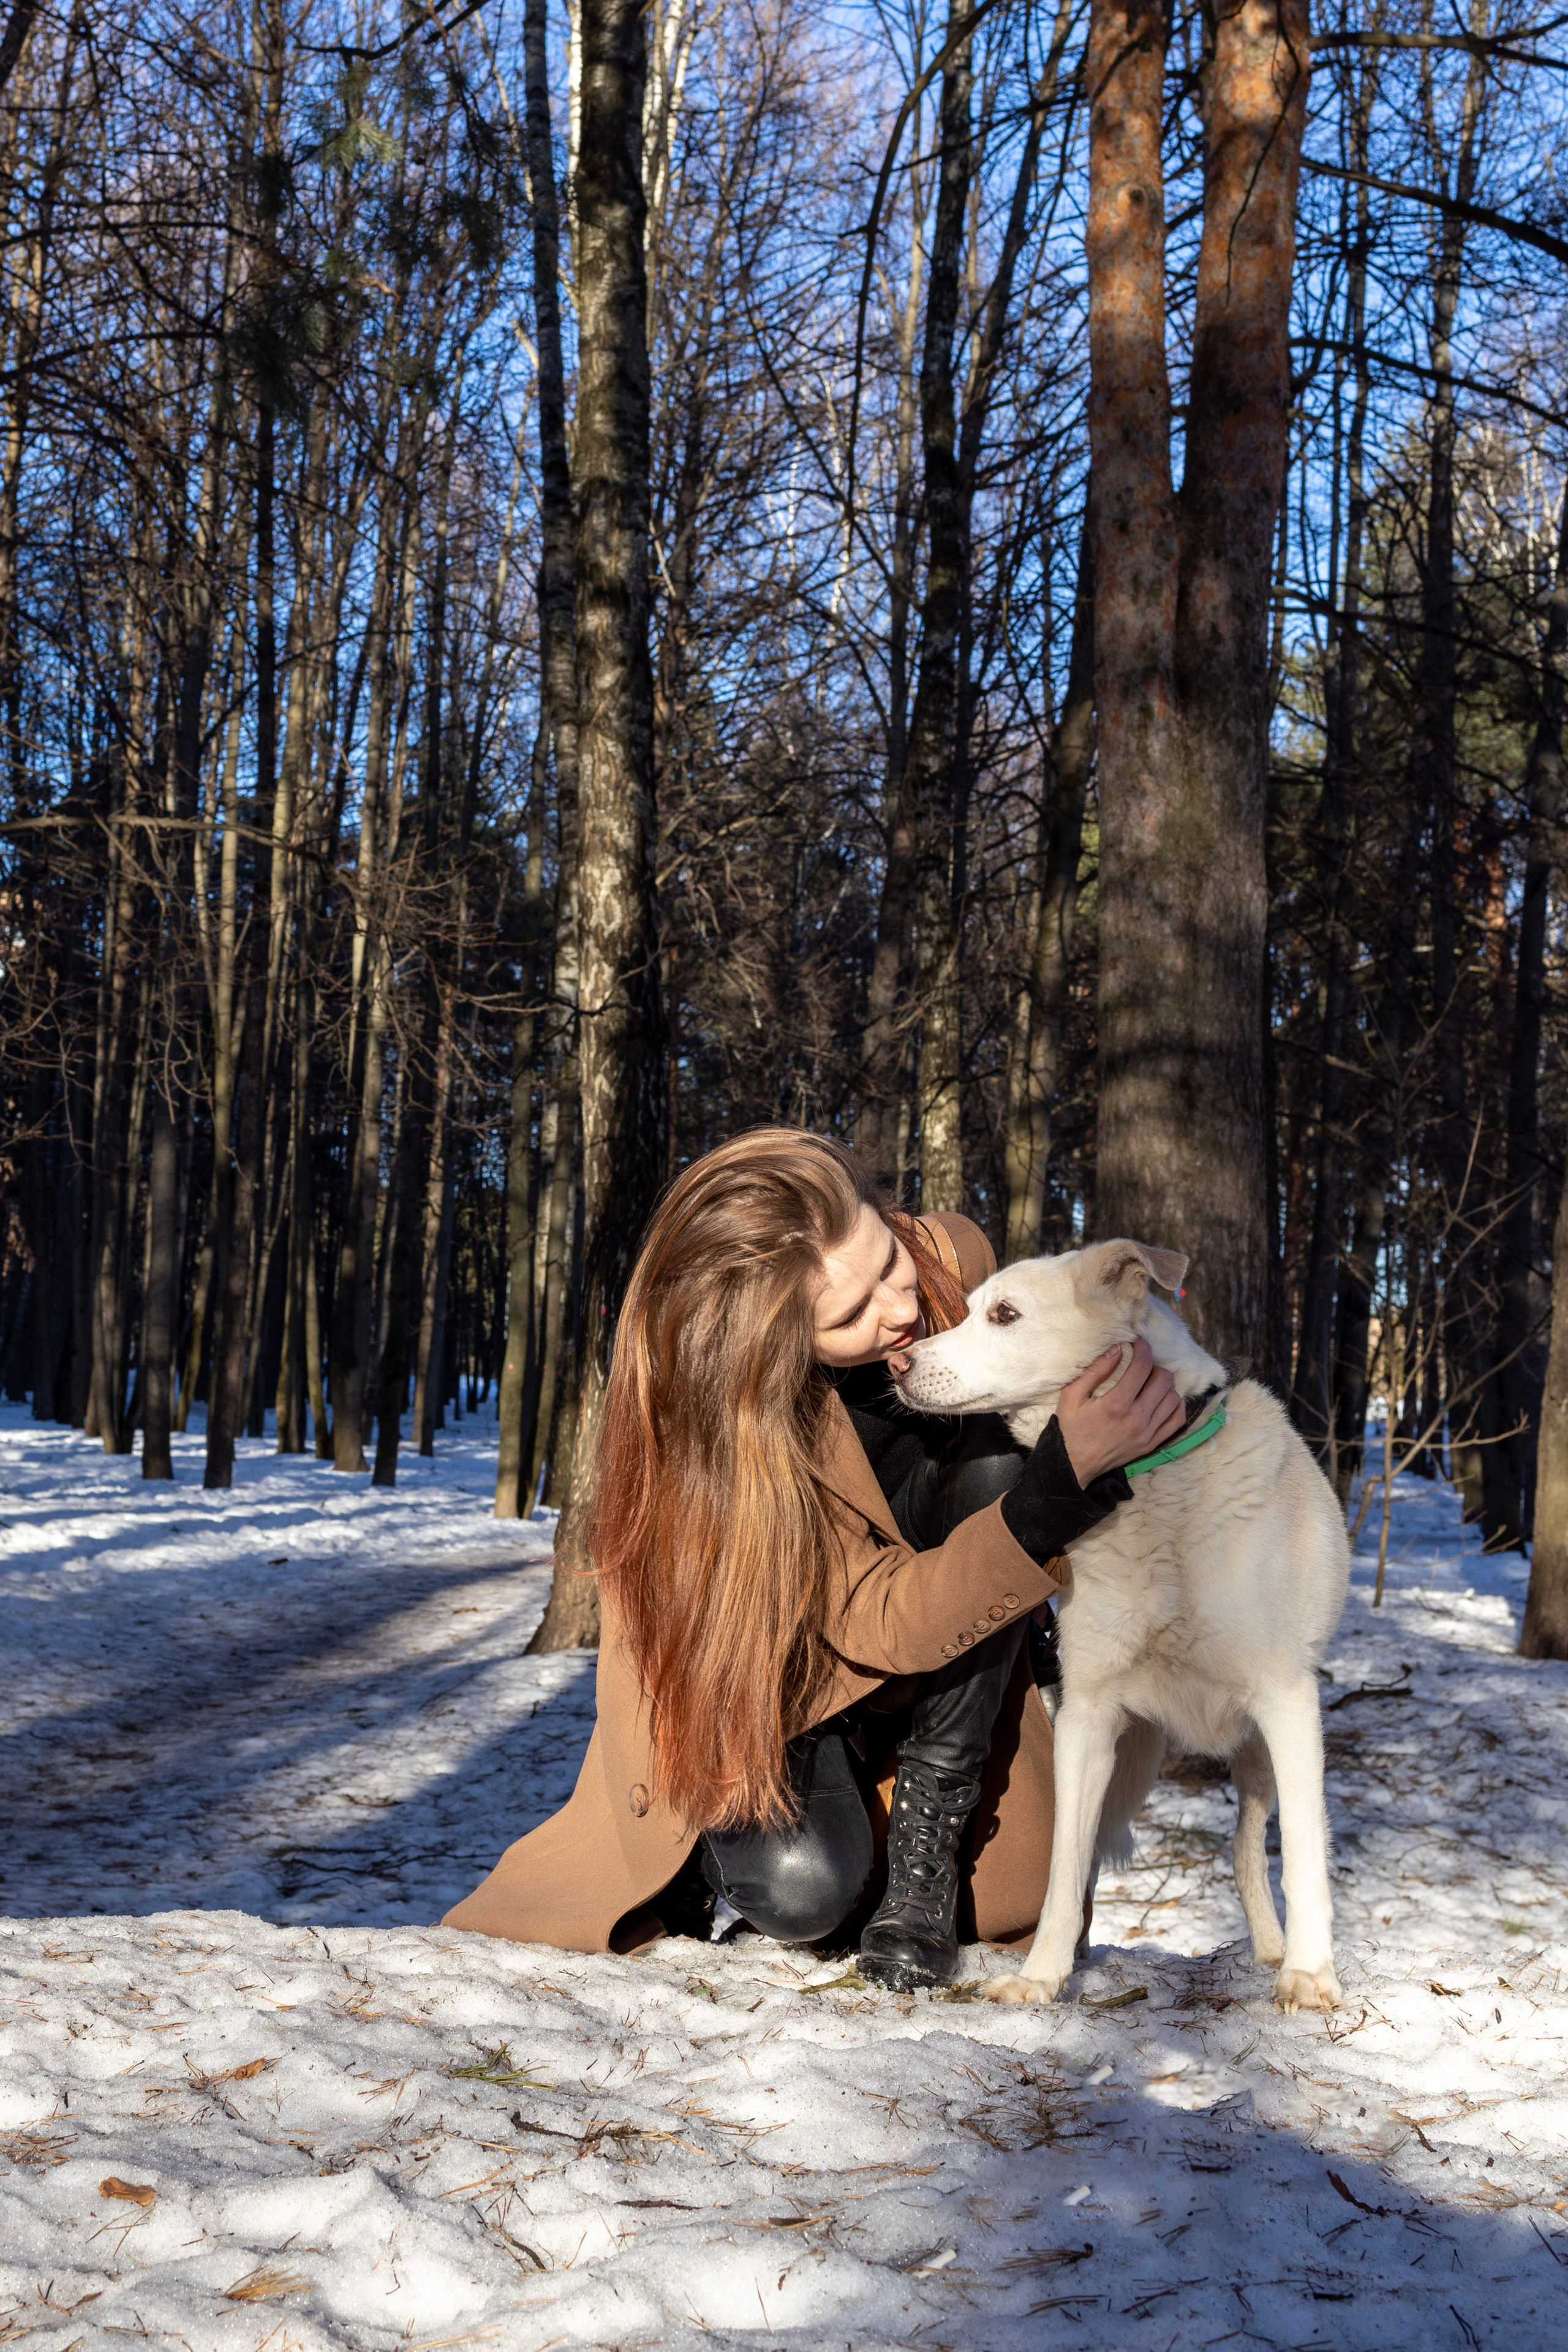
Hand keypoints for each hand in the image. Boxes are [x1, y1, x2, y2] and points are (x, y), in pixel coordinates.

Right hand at [1055, 1338, 1184, 1485]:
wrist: (1075, 1464)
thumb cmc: (1071, 1427)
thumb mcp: (1072, 1395)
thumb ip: (1095, 1371)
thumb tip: (1117, 1348)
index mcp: (1116, 1405)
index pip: (1142, 1367)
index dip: (1143, 1349)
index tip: (1139, 1343)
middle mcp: (1137, 1419)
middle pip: (1164, 1379)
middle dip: (1154, 1365)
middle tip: (1141, 1366)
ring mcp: (1148, 1433)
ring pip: (1174, 1397)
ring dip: (1164, 1385)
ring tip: (1149, 1383)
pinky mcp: (1152, 1443)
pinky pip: (1177, 1419)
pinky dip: (1175, 1404)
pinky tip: (1162, 1399)